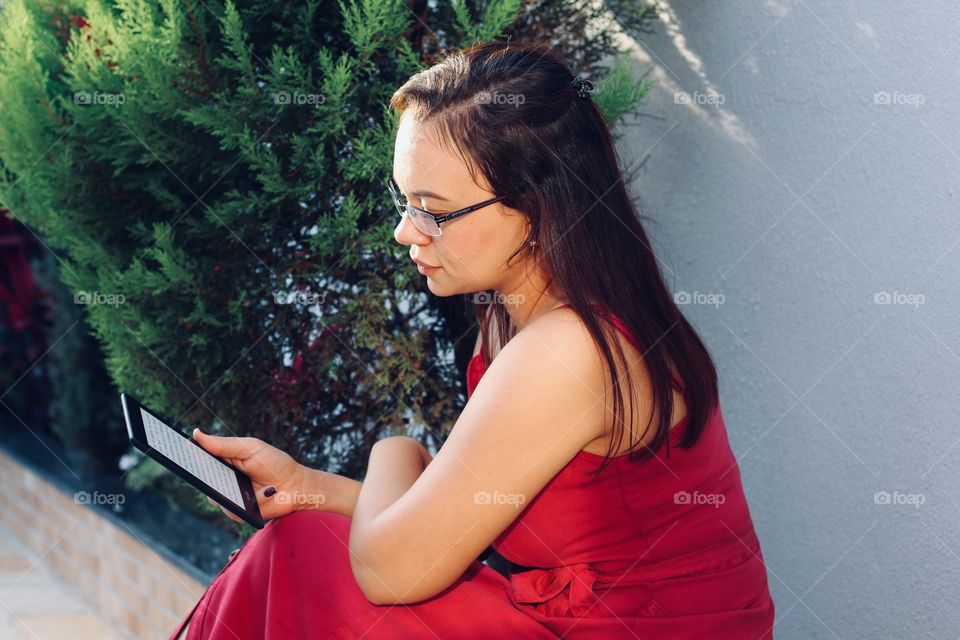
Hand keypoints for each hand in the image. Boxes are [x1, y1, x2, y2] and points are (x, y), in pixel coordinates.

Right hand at [191, 428, 315, 522]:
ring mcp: (230, 497)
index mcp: (224, 462)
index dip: (187, 456)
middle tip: (195, 466)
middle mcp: (223, 481)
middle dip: (197, 473)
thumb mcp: (249, 448)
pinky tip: (257, 494)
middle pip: (201, 479)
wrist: (296, 486)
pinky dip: (241, 500)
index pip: (200, 460)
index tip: (175, 449)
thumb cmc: (275, 463)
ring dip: (223, 487)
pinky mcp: (239, 512)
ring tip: (236, 480)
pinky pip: (229, 508)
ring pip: (213, 495)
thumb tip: (197, 434)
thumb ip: (223, 444)